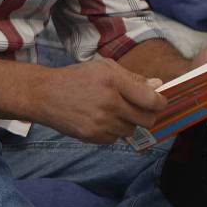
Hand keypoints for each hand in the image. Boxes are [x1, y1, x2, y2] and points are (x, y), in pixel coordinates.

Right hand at [37, 58, 166, 143]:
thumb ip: (132, 77)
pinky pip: (116, 138)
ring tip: (113, 110)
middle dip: (148, 114)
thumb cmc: (77, 77)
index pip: (151, 100)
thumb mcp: (104, 67)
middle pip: (146, 119)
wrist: (45, 95)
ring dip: (128, 122)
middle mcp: (109, 103)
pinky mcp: (93, 136)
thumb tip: (158, 85)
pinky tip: (101, 119)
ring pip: (131, 130)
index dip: (161, 102)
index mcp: (113, 81)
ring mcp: (101, 123)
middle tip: (141, 108)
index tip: (159, 101)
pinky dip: (114, 130)